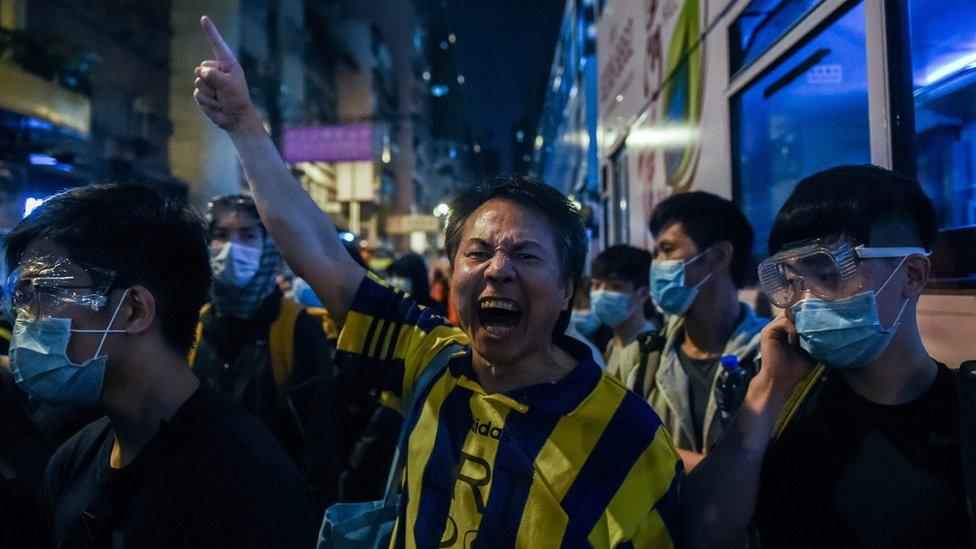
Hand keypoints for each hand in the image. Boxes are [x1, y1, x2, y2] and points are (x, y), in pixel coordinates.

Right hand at [194, 16, 256, 131]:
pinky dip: (206, 102)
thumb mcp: (228, 85)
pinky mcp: (202, 93)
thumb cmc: (237, 100)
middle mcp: (217, 70)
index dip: (211, 32)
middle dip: (210, 82)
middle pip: (201, 68)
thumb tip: (200, 72)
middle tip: (223, 92)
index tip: (204, 18)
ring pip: (198, 83)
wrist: (235, 119)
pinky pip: (196, 94)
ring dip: (210, 94)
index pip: (217, 45)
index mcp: (227, 64)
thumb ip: (214, 76)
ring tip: (221, 100)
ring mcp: (208, 82)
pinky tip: (216, 105)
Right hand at [756, 315, 815, 393]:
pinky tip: (796, 340)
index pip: (798, 315)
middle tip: (818, 322)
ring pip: (790, 314)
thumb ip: (814, 338)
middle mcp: (778, 327)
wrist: (780, 380)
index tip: (822, 318)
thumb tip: (828, 327)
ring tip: (807, 334)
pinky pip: (784, 322)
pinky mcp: (767, 331)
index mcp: (786, 331)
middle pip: (794, 312)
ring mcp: (772, 328)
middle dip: (806, 316)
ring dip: (801, 322)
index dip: (809, 315)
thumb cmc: (795, 369)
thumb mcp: (810, 351)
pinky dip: (793, 329)